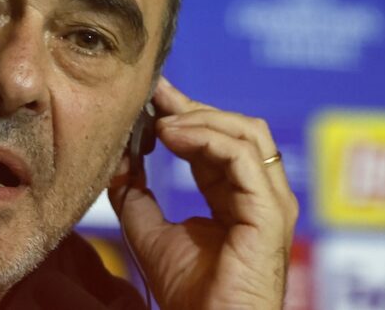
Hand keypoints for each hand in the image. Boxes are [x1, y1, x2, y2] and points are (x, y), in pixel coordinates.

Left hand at [109, 78, 298, 309]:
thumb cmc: (184, 291)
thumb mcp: (145, 224)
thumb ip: (133, 188)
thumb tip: (114, 150)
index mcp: (235, 196)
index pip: (217, 139)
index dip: (184, 113)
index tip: (149, 94)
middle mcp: (258, 194)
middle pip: (236, 127)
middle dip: (192, 106)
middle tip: (153, 94)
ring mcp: (270, 201)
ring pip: (247, 132)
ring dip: (200, 117)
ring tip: (159, 121)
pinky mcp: (270, 212)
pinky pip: (244, 156)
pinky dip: (206, 136)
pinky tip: (171, 135)